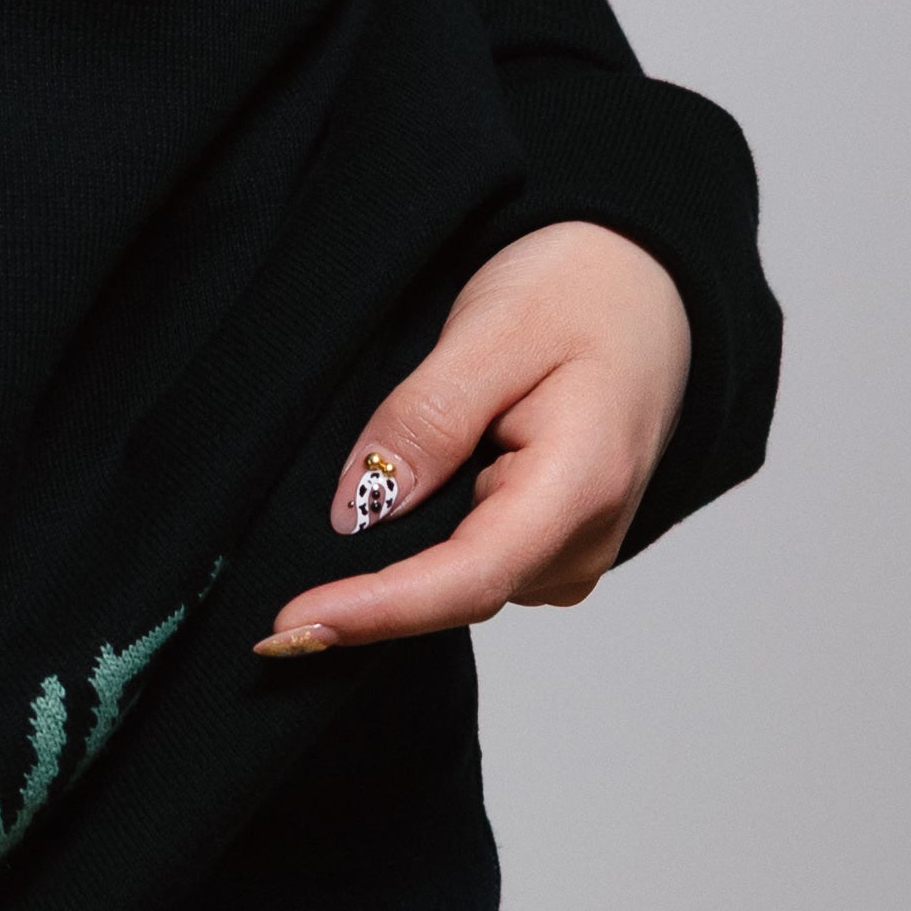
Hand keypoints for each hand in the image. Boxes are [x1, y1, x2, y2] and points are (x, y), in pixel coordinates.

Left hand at [258, 221, 689, 656]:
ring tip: (325, 546)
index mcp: (582, 484)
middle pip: (456, 592)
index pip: (468, 578)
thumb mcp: (495, 330)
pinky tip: (386, 517)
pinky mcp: (550, 543)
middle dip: (365, 599)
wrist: (643, 282)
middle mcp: (583, 540)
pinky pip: (469, 563)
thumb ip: (428, 419)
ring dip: (391, 569)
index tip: (289, 628)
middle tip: (267, 611)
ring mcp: (571, 549)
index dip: (376, 610)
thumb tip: (359, 511)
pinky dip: (419, 549)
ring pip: (456, 583)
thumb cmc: (581, 290)